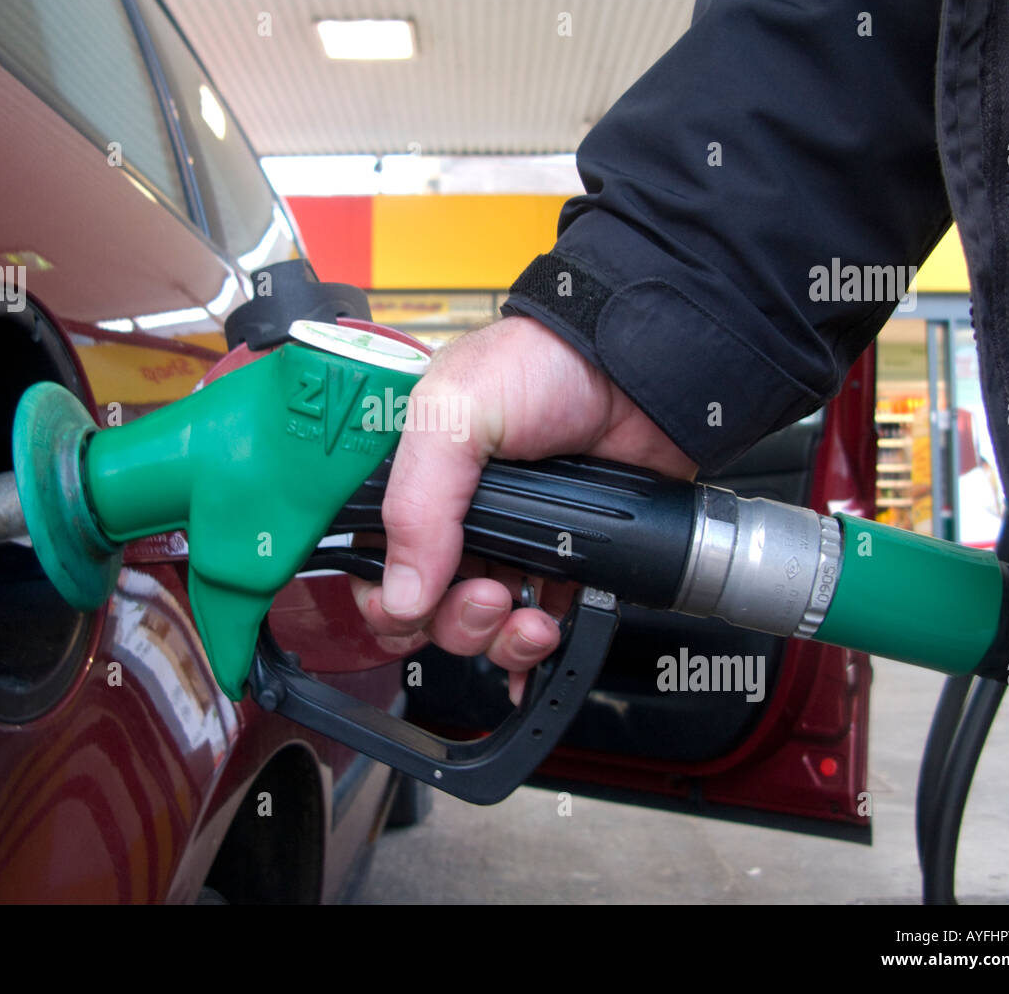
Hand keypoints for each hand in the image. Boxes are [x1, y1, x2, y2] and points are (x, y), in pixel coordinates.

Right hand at [351, 314, 696, 702]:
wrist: (638, 372)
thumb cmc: (543, 363)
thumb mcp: (453, 411)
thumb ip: (416, 502)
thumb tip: (402, 594)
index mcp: (409, 476)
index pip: (370, 558)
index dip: (383, 597)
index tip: (410, 609)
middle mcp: (451, 514)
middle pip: (423, 605)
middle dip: (452, 621)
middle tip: (484, 596)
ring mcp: (505, 540)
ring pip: (476, 624)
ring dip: (496, 637)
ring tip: (527, 616)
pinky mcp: (556, 559)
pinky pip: (530, 623)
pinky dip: (530, 646)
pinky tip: (540, 637)